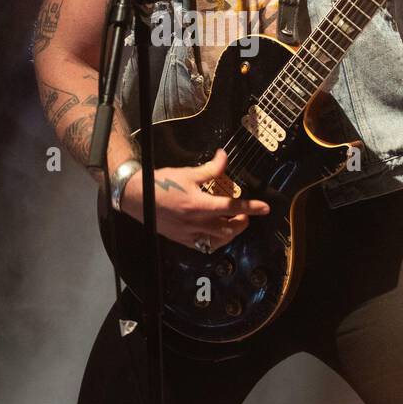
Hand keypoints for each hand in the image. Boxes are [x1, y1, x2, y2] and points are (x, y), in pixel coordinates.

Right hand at [120, 149, 269, 251]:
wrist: (137, 197)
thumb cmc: (161, 183)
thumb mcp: (187, 173)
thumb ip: (210, 169)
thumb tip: (224, 157)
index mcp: (198, 204)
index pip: (231, 207)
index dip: (251, 207)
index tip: (265, 208)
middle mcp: (195, 222)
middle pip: (229, 229)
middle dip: (242, 223)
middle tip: (244, 214)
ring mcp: (188, 233)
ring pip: (218, 241)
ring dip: (230, 233)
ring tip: (233, 223)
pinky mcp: (181, 239)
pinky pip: (204, 246)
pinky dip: (215, 241)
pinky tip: (215, 232)